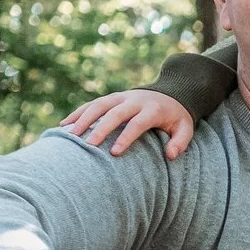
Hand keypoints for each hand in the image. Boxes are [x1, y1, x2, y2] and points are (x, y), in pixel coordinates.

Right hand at [61, 89, 197, 159]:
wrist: (171, 93)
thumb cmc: (176, 117)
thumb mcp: (185, 128)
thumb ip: (180, 142)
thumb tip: (170, 156)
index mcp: (152, 109)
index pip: (137, 124)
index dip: (125, 137)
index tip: (114, 152)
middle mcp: (134, 101)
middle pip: (114, 113)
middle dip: (101, 128)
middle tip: (89, 145)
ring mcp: (120, 97)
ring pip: (99, 105)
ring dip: (84, 119)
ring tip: (71, 135)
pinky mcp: (111, 97)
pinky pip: (92, 104)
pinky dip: (78, 113)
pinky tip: (65, 125)